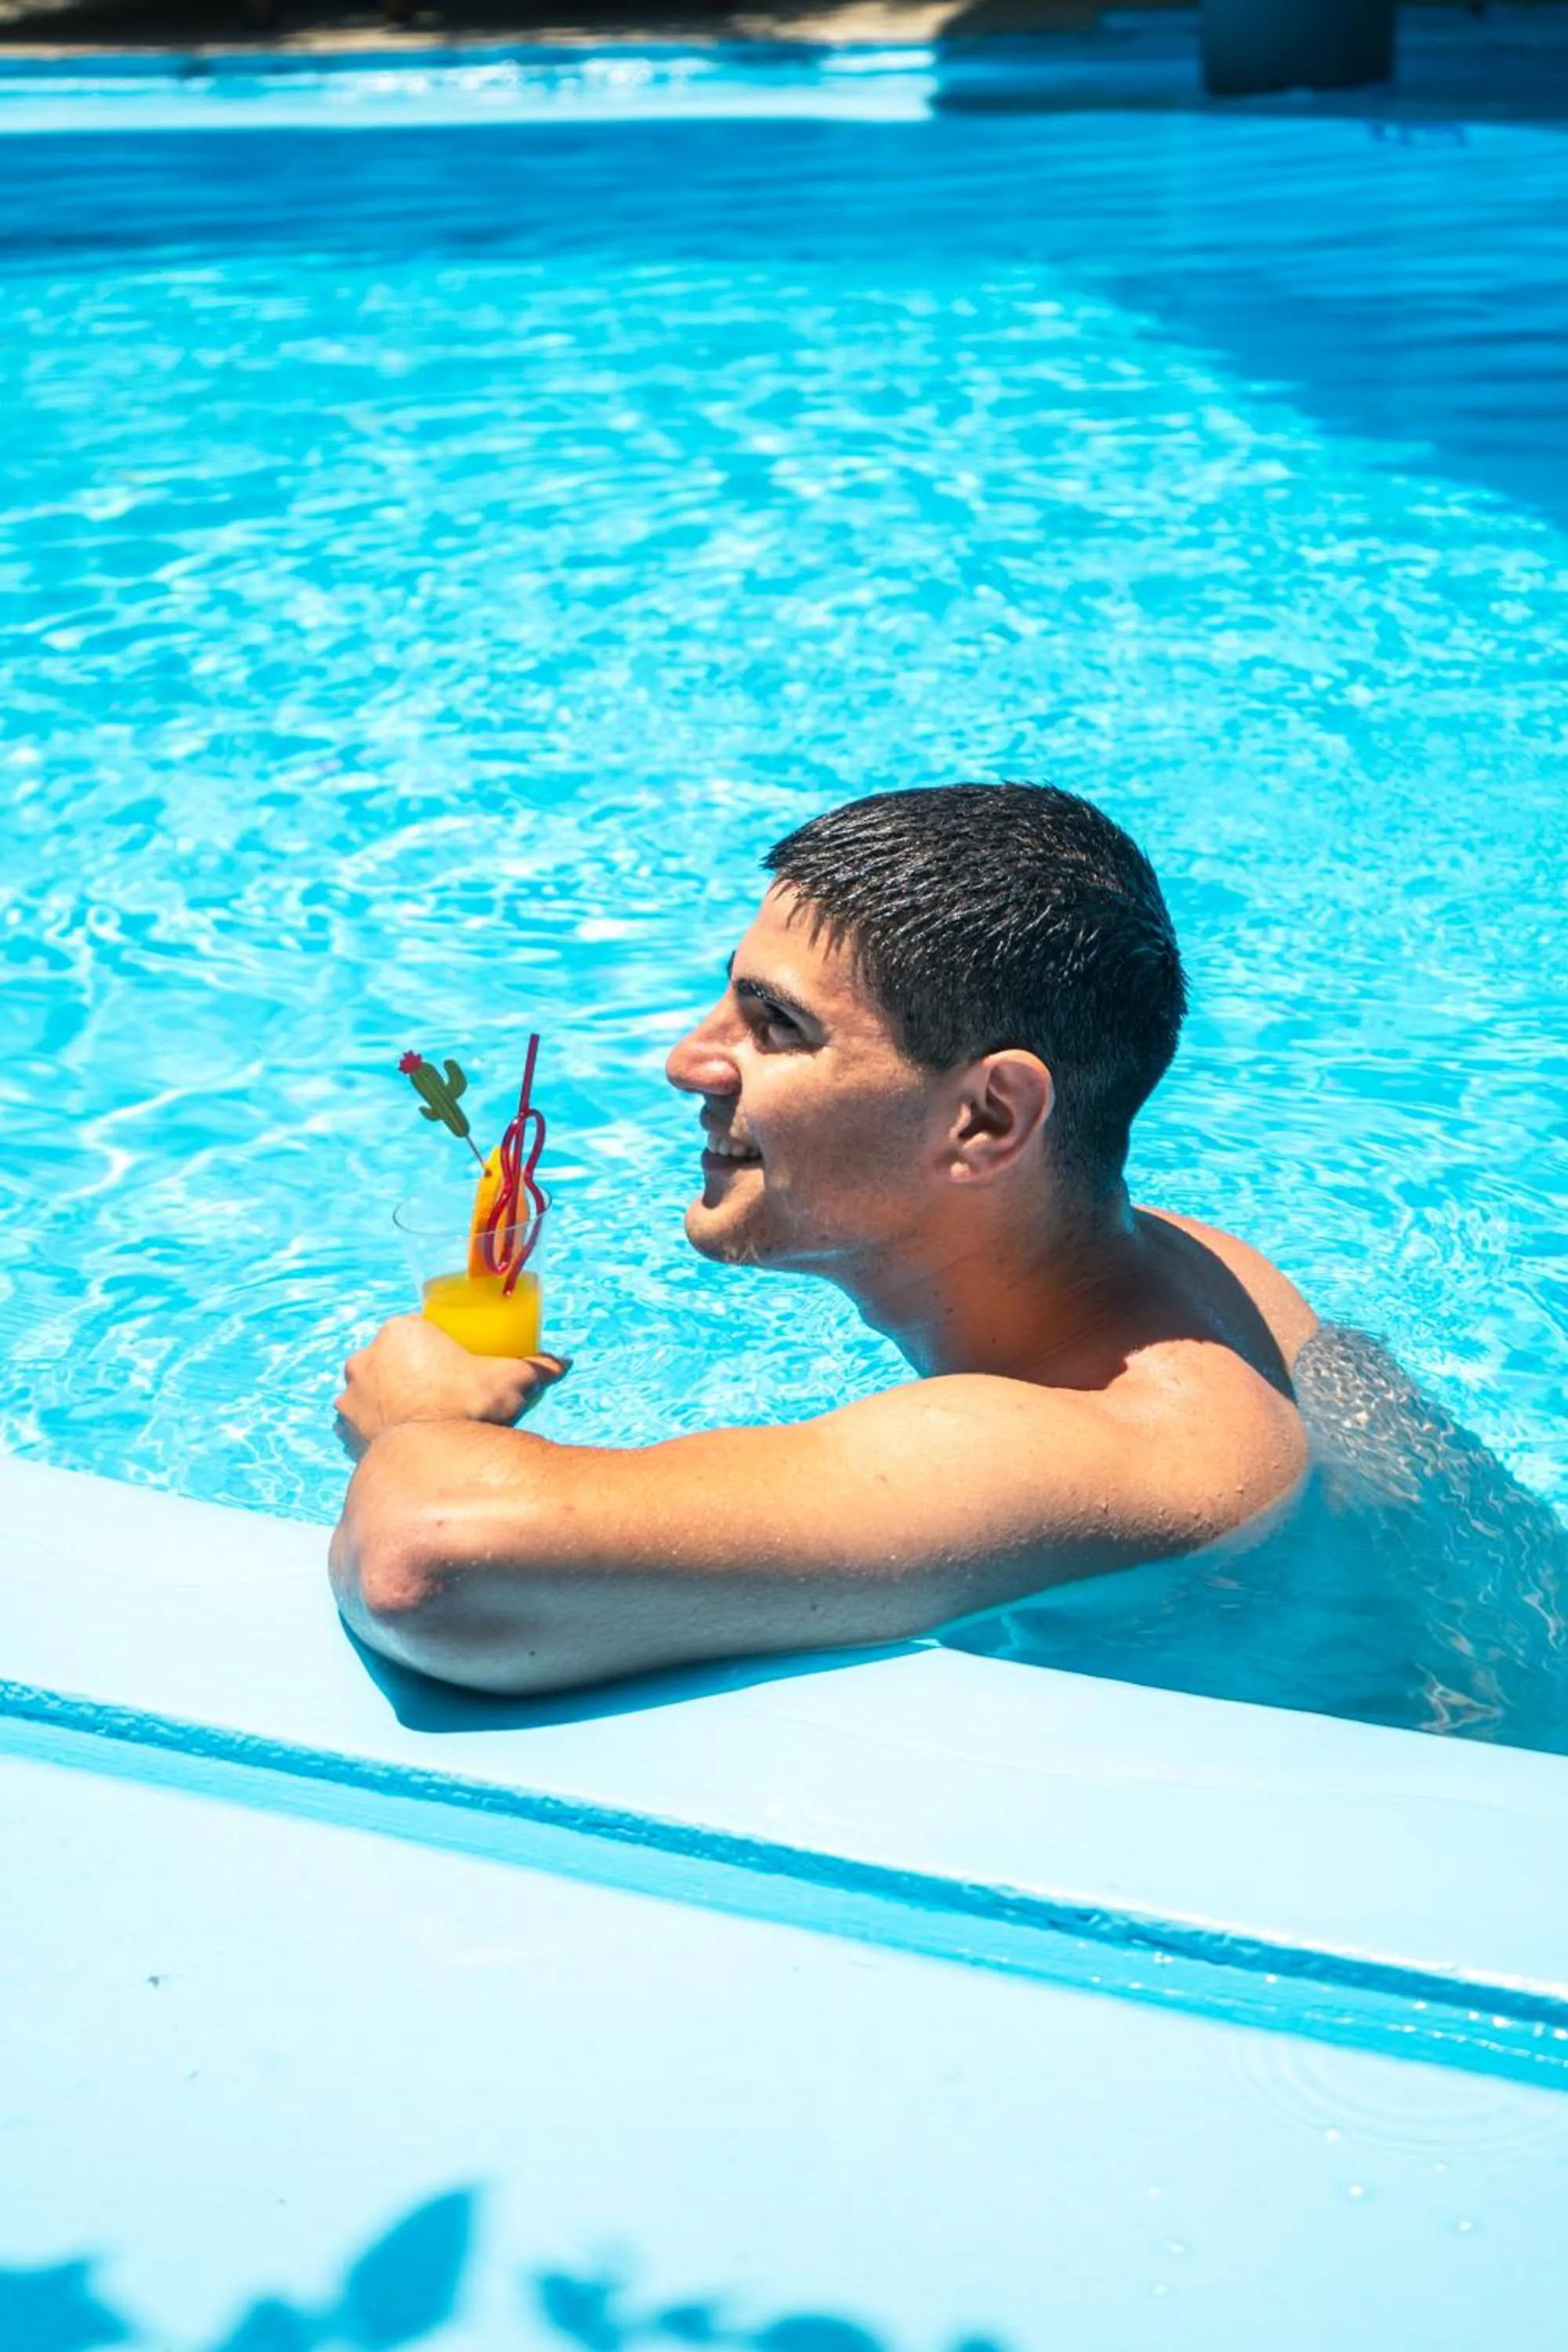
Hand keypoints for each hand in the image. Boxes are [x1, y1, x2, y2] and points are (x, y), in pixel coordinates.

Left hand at [334, 1314, 568, 1461]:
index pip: (417, 1331)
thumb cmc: (467, 1407)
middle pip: (391, 1359)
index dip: (437, 1348)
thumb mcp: (510, 1380)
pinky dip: (375, 1430)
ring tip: (419, 1421)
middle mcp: (365, 1357)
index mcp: (400, 1331)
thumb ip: (536, 1366)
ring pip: (372, 1390)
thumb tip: (564, 1363)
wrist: (431, 1459)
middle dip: (409, 1373)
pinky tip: (400, 1442)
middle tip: (440, 1395)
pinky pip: (359, 1424)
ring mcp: (350, 1395)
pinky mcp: (343, 1429)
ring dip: (388, 1400)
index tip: (455, 1368)